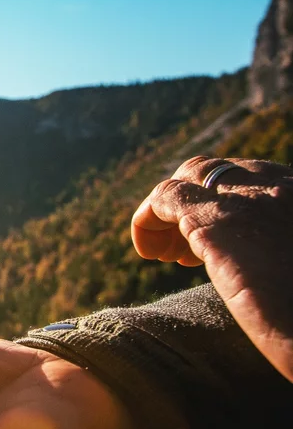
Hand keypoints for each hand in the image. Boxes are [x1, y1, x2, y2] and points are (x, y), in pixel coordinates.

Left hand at [132, 156, 292, 380]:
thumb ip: (284, 247)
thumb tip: (265, 258)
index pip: (258, 179)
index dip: (231, 204)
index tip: (224, 245)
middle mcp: (284, 187)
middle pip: (222, 171)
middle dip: (198, 202)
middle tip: (189, 253)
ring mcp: (250, 198)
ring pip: (193, 175)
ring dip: (174, 212)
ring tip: (170, 257)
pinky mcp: (214, 220)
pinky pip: (166, 196)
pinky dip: (149, 220)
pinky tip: (152, 253)